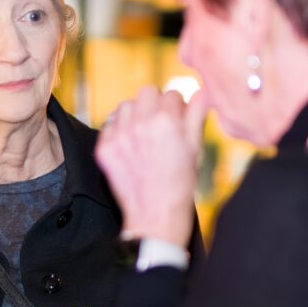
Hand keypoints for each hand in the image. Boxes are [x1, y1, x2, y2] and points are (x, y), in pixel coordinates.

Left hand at [95, 86, 207, 245]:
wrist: (156, 215)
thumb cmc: (180, 184)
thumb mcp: (195, 148)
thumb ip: (197, 115)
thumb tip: (202, 92)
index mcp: (167, 120)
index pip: (171, 94)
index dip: (177, 106)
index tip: (177, 117)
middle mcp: (141, 123)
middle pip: (146, 92)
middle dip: (155, 103)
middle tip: (160, 122)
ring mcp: (120, 135)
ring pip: (125, 106)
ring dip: (135, 113)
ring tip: (143, 133)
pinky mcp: (105, 148)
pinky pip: (109, 124)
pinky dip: (119, 130)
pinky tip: (130, 145)